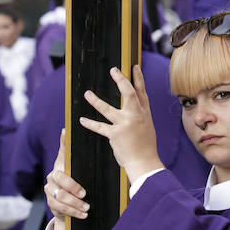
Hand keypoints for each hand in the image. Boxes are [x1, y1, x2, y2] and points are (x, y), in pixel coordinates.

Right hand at [45, 130, 89, 229]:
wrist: (67, 207)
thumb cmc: (76, 186)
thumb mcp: (80, 172)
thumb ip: (83, 161)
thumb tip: (83, 137)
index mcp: (61, 164)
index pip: (63, 151)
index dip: (64, 142)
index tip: (66, 131)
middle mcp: (53, 175)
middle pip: (59, 178)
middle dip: (72, 186)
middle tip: (84, 193)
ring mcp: (50, 189)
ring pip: (60, 195)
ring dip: (74, 203)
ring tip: (86, 207)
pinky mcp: (50, 202)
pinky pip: (60, 207)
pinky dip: (73, 211)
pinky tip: (83, 214)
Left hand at [80, 65, 162, 184]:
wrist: (145, 163)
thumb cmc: (145, 145)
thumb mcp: (147, 125)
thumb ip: (140, 114)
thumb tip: (134, 104)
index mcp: (144, 113)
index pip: (142, 91)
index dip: (138, 78)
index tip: (134, 66)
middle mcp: (135, 116)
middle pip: (128, 93)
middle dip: (120, 80)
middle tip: (113, 70)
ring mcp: (125, 124)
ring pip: (107, 109)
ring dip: (95, 101)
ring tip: (87, 93)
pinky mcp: (115, 135)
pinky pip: (100, 127)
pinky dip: (90, 123)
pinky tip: (82, 120)